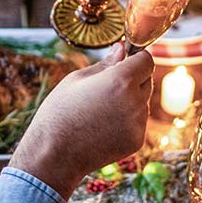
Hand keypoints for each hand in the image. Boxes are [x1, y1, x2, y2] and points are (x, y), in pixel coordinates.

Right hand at [10, 46, 154, 198]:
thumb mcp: (77, 79)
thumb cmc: (60, 111)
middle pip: (147, 80)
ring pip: (143, 102)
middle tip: (106, 89)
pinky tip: (104, 127)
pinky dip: (126, 121)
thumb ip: (106, 63)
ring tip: (101, 111)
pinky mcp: (137, 141)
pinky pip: (138, 122)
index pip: (147, 60)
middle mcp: (135, 101)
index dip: (136, 58)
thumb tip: (122, 48)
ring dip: (130, 101)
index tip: (126, 61)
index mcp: (121, 80)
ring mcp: (138, 123)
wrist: (54, 153)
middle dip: (133, 79)